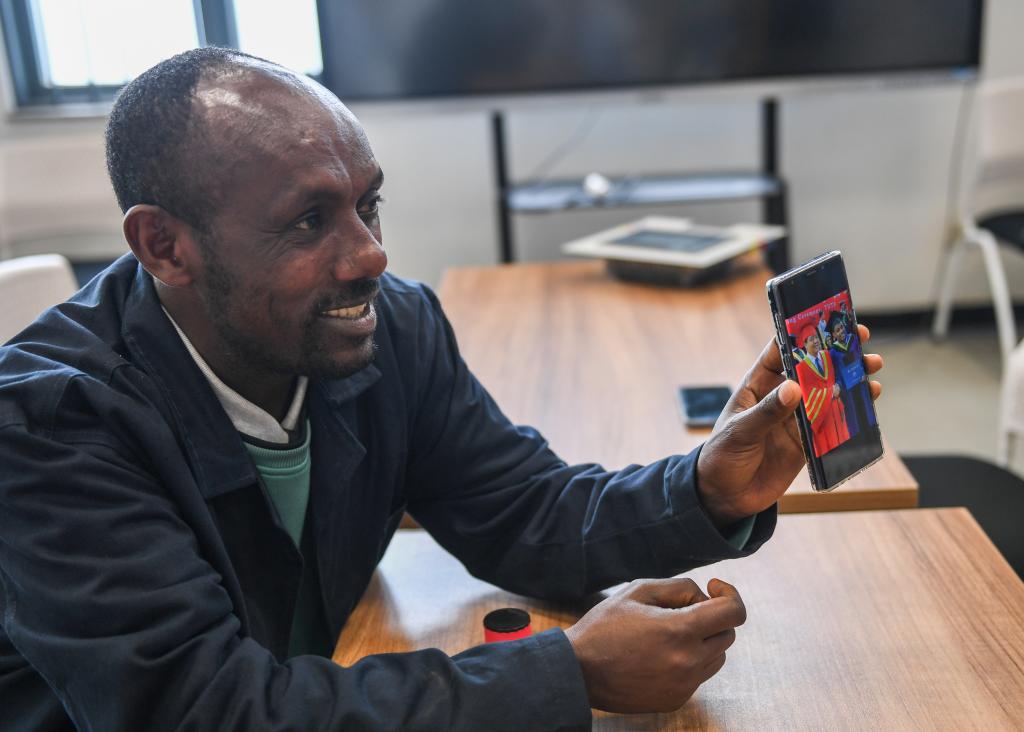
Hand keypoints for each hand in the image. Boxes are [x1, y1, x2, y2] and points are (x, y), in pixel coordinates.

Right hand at [565, 578, 744, 712]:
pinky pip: (698, 676)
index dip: (730, 595)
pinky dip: (688, 661)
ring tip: (668, 633)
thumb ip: (680, 587)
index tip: (714, 588)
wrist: (578, 670)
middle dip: (711, 616)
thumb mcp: (639, 590)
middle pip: (727, 634)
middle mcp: (688, 661)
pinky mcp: (676, 700)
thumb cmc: (605, 625)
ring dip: (703, 640)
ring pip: (716, 656)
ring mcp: (684, 685)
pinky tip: (659, 655)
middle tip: (679, 610)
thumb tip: (706, 597)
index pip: (734, 613)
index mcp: (680, 631)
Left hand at [696, 324, 882, 526]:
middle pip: (810, 371)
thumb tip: (794, 388)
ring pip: (826, 395)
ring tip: (871, 370)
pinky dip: (850, 414)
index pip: (777, 353)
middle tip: (861, 341)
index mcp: (755, 387)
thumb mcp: (740, 431)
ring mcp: (793, 421)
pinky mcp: (805, 444)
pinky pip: (831, 425)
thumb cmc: (720, 457)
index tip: (822, 321)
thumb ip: (767, 412)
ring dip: (849, 382)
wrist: (724, 497)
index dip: (799, 335)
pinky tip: (867, 403)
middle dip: (835, 355)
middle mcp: (777, 399)